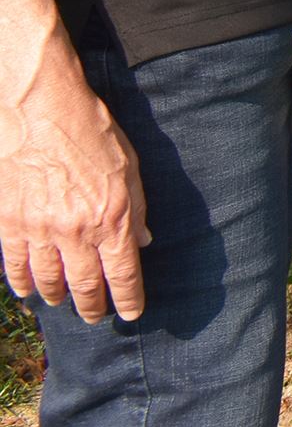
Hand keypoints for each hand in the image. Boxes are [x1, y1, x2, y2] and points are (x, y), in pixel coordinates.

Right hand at [0, 49, 149, 322]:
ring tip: (63, 302)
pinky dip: (21, 281)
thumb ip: (137, 207)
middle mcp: (74, 233)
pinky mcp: (6, 223)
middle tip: (94, 317)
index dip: (128, 299)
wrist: (37, 109)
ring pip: (46, 280)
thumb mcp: (128, 165)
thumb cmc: (89, 130)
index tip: (131, 314)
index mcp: (112, 219)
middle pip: (84, 285)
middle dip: (91, 306)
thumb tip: (144, 241)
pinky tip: (26, 289)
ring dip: (56, 295)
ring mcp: (37, 230)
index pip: (123, 275)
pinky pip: (13, 264)